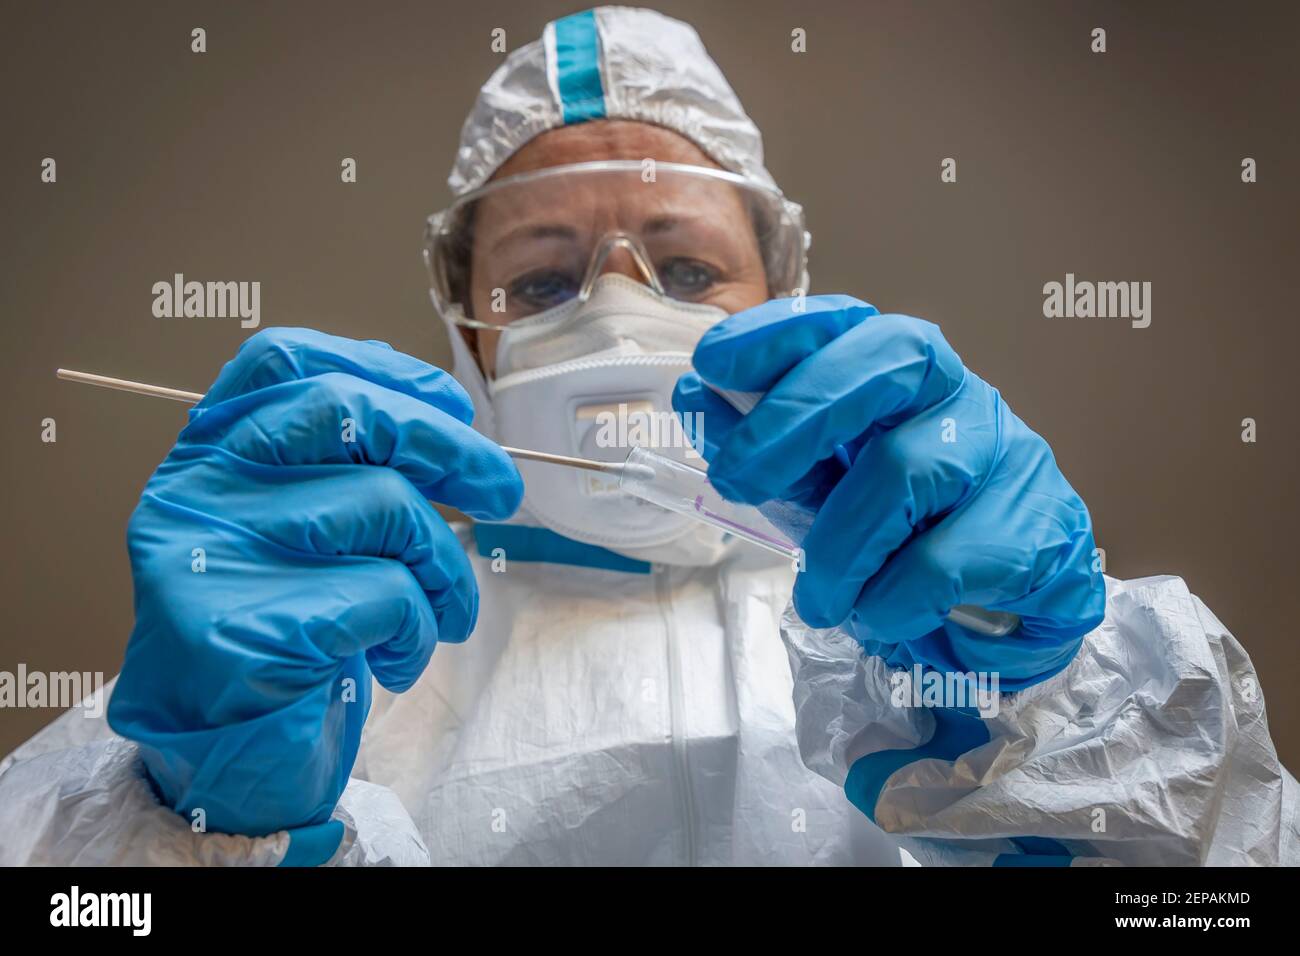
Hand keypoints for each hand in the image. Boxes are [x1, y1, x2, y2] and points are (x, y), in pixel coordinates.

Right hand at [107, 328, 521, 834]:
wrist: (222, 754)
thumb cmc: (282, 633)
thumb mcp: (304, 534)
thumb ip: (344, 470)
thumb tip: (454, 427)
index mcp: (205, 455)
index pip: (282, 361)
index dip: (378, 366)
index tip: (449, 404)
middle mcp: (196, 491)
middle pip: (346, 413)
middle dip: (450, 447)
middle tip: (503, 490)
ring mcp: (214, 557)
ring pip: (387, 506)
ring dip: (445, 567)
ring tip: (444, 613)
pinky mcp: (249, 628)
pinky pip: (390, 593)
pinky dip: (421, 628)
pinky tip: (398, 659)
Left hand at [673, 296, 1104, 688]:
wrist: (1010, 617)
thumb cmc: (908, 537)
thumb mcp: (827, 490)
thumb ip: (771, 451)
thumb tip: (694, 401)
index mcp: (902, 375)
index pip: (847, 323)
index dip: (778, 333)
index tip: (712, 362)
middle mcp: (959, 395)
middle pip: (888, 364)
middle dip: (795, 417)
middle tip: (735, 481)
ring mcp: (1008, 453)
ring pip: (905, 470)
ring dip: (838, 547)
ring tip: (819, 601)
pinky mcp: (1038, 525)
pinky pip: (943, 559)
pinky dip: (892, 599)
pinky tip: (883, 616)